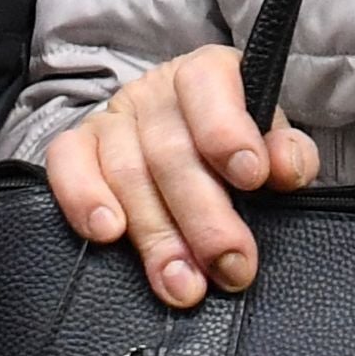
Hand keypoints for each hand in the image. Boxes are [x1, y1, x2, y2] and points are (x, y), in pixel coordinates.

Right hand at [44, 45, 317, 307]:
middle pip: (171, 151)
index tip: (253, 178)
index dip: (228, 131)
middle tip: (231, 265)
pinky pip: (67, 165)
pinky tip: (107, 233)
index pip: (209, 86)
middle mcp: (155, 91)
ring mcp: (112, 118)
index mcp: (208, 73)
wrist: (185, 138)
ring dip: (157, 235)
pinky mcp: (77, 146)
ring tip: (183, 283)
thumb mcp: (269, 142)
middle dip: (204, 216)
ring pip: (127, 172)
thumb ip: (287, 153)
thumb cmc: (234, 146)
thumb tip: (287, 169)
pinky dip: (85, 200)